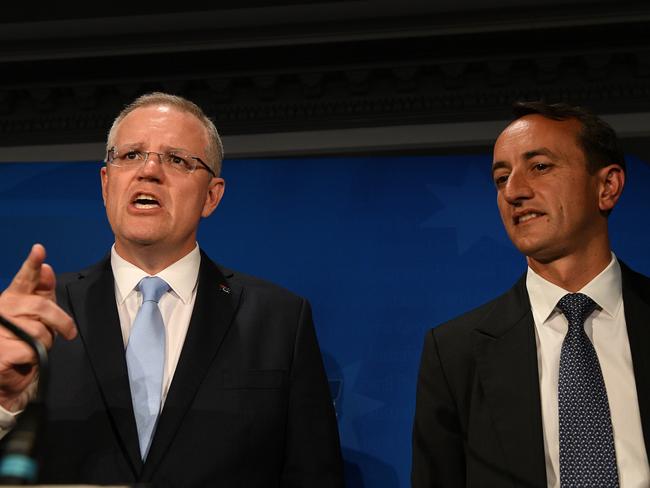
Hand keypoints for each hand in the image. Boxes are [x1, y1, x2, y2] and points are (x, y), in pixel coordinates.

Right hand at [0, 244, 75, 410]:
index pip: (24, 279)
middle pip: (42, 306)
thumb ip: (43, 293)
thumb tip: (47, 269)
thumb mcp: (37, 317)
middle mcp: (2, 311)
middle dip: (61, 321)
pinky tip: (24, 361)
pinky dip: (35, 358)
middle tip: (69, 333)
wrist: (7, 378)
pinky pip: (32, 350)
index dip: (32, 265)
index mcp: (12, 299)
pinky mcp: (0, 352)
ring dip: (46, 343)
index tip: (39, 250)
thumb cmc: (24, 343)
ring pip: (40, 330)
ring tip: (34, 349)